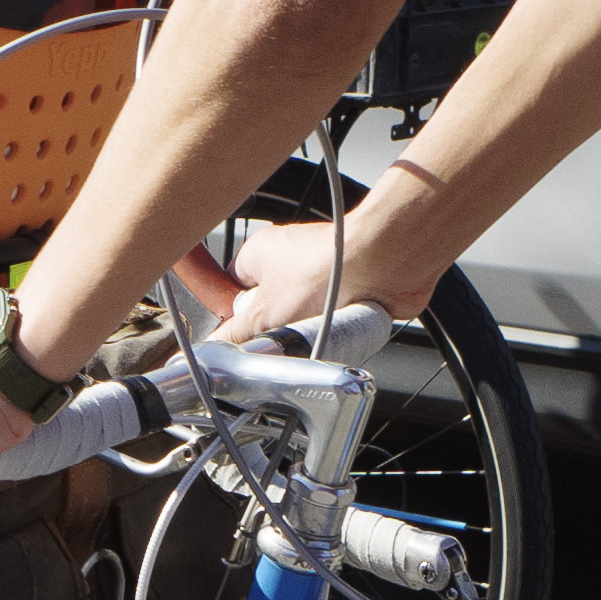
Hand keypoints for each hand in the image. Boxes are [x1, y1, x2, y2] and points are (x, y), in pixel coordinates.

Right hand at [194, 216, 346, 341]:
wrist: (384, 263)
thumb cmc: (328, 269)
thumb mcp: (265, 315)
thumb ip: (236, 334)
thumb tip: (216, 347)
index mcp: (257, 252)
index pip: (230, 290)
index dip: (233, 317)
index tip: (238, 336)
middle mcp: (287, 257)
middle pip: (266, 307)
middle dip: (273, 327)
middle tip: (277, 335)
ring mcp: (318, 272)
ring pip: (298, 315)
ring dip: (304, 329)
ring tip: (311, 329)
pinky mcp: (345, 285)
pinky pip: (327, 316)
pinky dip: (330, 326)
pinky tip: (333, 327)